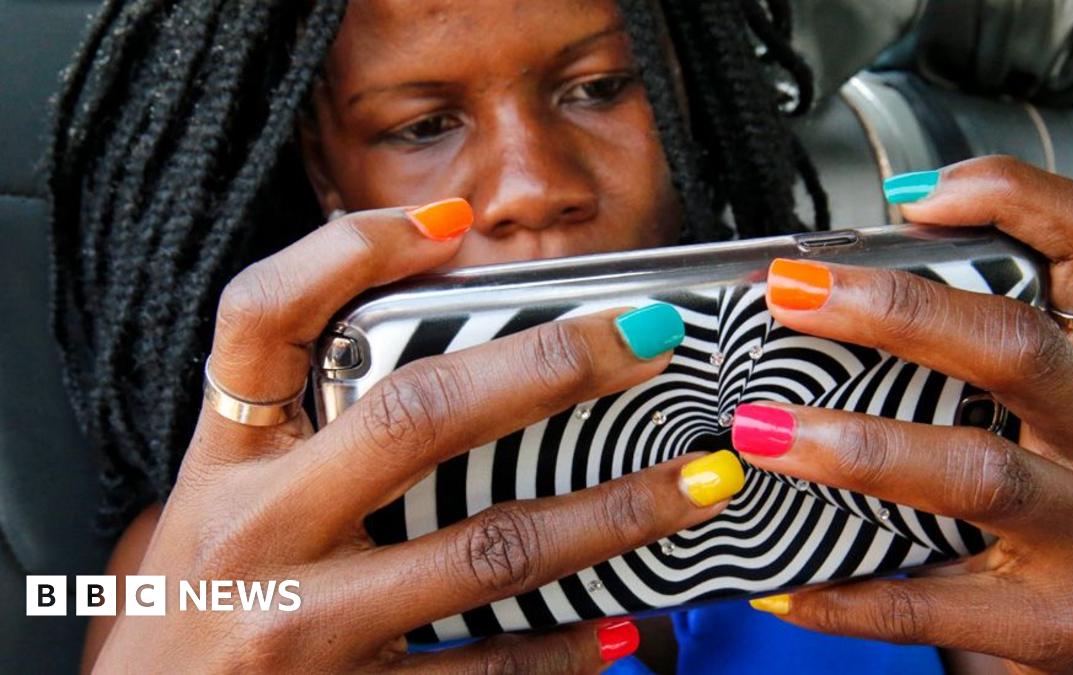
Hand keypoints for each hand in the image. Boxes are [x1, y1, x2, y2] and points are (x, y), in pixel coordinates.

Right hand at [92, 201, 743, 672]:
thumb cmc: (184, 617)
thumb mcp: (210, 508)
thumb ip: (292, 438)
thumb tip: (434, 357)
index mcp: (224, 465)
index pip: (264, 320)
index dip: (349, 250)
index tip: (449, 218)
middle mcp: (262, 533)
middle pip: (417, 415)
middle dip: (549, 365)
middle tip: (646, 334)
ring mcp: (312, 626)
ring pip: (490, 548)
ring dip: (612, 511)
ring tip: (697, 481)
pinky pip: (491, 671)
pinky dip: (571, 645)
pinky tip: (629, 620)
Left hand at [731, 157, 1072, 671]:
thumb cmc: (1026, 510)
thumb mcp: (1010, 417)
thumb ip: (940, 361)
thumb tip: (801, 301)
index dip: (1015, 200)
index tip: (914, 195)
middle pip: (1015, 348)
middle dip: (898, 313)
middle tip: (791, 295)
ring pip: (977, 473)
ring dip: (857, 448)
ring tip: (762, 432)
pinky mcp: (1055, 622)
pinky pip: (931, 604)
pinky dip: (846, 593)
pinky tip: (779, 583)